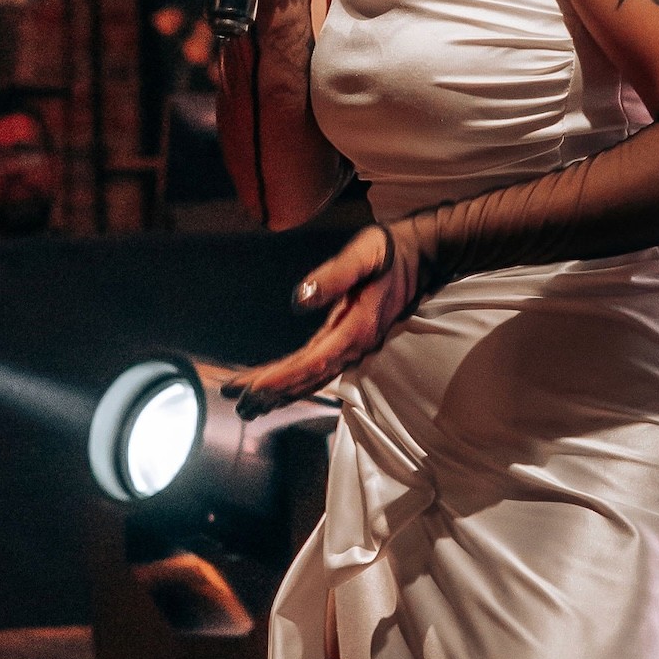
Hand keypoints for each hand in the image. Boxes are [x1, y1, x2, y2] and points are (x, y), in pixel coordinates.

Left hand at [220, 225, 412, 417]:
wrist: (420, 257)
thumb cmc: (389, 252)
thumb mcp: (363, 255)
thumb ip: (334, 275)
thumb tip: (299, 299)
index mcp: (356, 329)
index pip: (312, 363)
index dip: (281, 378)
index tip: (253, 389)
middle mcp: (354, 346)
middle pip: (307, 378)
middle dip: (271, 392)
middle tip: (237, 403)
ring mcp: (352, 347)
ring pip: (311, 378)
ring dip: (280, 393)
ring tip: (247, 405)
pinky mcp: (348, 341)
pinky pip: (317, 369)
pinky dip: (294, 380)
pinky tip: (277, 387)